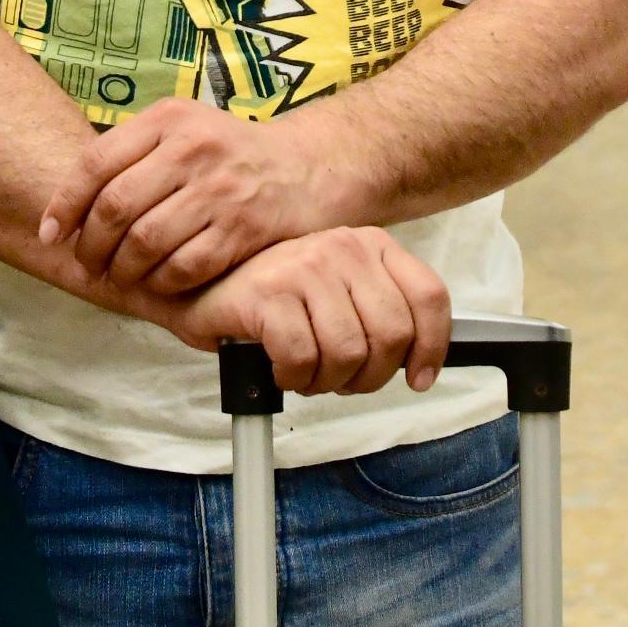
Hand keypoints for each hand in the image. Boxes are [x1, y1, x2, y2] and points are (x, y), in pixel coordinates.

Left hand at [44, 99, 351, 293]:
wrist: (308, 168)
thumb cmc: (229, 155)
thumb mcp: (182, 130)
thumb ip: (132, 155)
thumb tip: (67, 205)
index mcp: (169, 119)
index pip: (96, 162)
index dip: (64, 204)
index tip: (51, 234)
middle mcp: (193, 149)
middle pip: (116, 207)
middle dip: (91, 246)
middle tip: (88, 263)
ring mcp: (220, 190)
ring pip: (146, 242)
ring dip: (123, 270)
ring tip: (119, 276)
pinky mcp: (243, 229)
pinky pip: (184, 267)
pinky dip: (161, 283)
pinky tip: (158, 283)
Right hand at [164, 225, 450, 397]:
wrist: (196, 284)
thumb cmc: (270, 298)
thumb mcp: (338, 293)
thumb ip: (379, 313)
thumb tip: (421, 365)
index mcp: (368, 245)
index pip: (428, 296)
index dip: (431, 348)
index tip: (418, 378)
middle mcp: (342, 248)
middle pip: (392, 335)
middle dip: (369, 376)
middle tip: (339, 380)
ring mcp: (304, 266)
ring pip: (349, 354)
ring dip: (327, 382)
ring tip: (305, 372)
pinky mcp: (269, 293)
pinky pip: (303, 358)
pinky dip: (293, 377)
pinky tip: (279, 367)